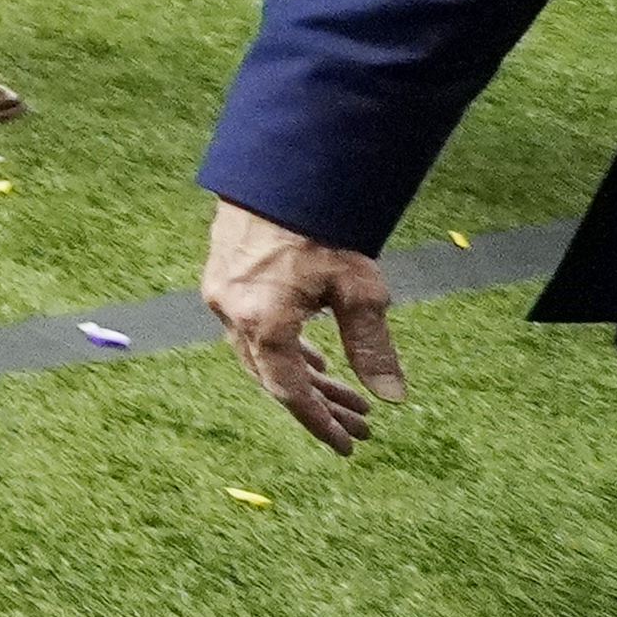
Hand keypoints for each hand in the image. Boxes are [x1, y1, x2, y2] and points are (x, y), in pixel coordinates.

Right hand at [201, 200, 408, 451]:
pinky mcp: (224, 278)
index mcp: (261, 322)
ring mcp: (222, 295)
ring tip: (344, 394)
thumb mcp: (358, 290)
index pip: (289, 391)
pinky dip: (285, 350)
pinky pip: (251, 331)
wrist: (279, 172)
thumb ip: (372, 346)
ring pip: (261, 356)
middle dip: (320, 404)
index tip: (348, 444)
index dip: (319, 422)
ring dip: (304, 377)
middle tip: (361, 424)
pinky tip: (312, 355)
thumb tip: (393, 398)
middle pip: (274, 378)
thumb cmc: (321, 227)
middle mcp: (232, 314)